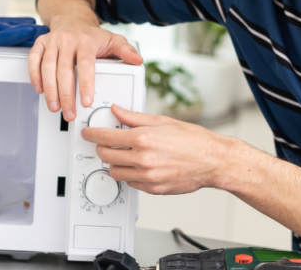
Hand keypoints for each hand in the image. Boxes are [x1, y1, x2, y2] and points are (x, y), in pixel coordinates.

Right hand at [28, 14, 141, 121]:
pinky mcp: (40, 43)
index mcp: (86, 40)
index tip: (86, 101)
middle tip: (69, 112)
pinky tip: (40, 90)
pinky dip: (35, 76)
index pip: (85, 64)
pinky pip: (33, 60)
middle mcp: (68, 39)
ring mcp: (52, 41)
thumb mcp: (113, 40)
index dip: (85, 84)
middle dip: (66, 95)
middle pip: (64, 70)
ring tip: (55, 107)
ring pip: (47, 67)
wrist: (72, 19)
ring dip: (50, 90)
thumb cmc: (92, 35)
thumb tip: (137, 60)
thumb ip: (126, 51)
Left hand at [82, 104, 237, 194]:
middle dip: (101, 149)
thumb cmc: (193, 140)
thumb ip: (135, 117)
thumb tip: (117, 111)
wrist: (213, 161)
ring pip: (115, 172)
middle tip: (104, 144)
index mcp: (144, 138)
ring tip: (123, 155)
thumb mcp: (162, 121)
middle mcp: (144, 159)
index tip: (88, 133)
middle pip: (106, 156)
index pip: (106, 137)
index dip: (92, 134)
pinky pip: (130, 184)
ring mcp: (148, 176)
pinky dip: (129, 175)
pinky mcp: (153, 189)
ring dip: (114, 163)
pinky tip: (137, 166)